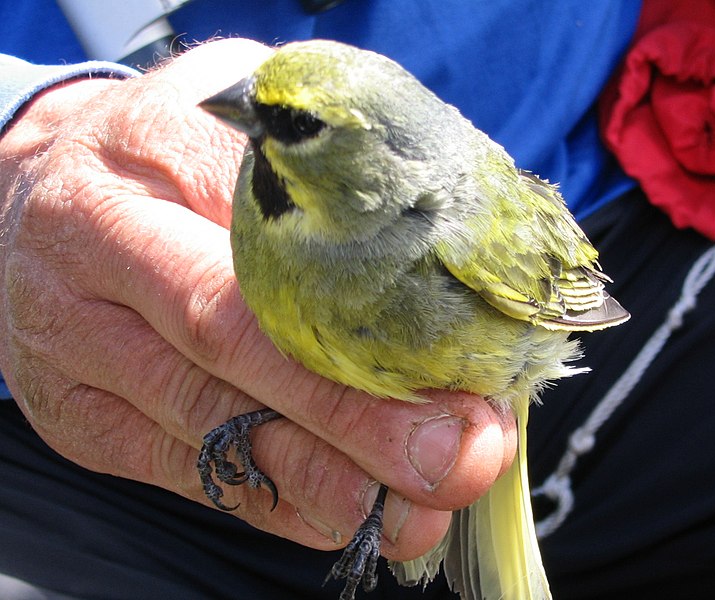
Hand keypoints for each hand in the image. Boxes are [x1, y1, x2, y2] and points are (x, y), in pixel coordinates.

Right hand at [0, 39, 516, 560]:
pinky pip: (182, 468)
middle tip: (454, 459)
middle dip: (352, 414)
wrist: (39, 191)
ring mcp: (78, 341)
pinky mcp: (80, 414)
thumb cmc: (171, 152)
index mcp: (152, 150)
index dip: (364, 319)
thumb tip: (444, 259)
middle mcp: (98, 244)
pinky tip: (342, 512)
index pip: (263, 247)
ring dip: (321, 477)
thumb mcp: (241, 116)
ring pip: (207, 422)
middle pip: (231, 342)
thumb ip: (323, 169)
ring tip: (413, 510)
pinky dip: (270, 499)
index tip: (460, 369)